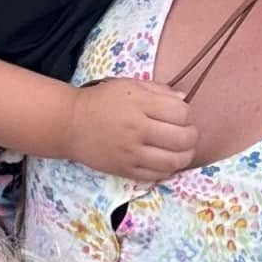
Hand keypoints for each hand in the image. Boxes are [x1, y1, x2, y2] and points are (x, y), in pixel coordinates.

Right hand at [65, 79, 197, 181]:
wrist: (70, 124)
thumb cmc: (101, 101)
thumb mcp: (128, 85)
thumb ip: (158, 90)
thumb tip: (185, 99)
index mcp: (139, 104)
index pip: (181, 112)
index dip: (187, 114)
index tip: (181, 115)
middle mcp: (137, 129)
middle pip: (183, 138)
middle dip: (192, 136)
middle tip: (188, 134)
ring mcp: (131, 153)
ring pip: (174, 161)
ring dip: (185, 156)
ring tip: (182, 150)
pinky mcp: (125, 170)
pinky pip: (157, 175)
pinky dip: (168, 170)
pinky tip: (166, 161)